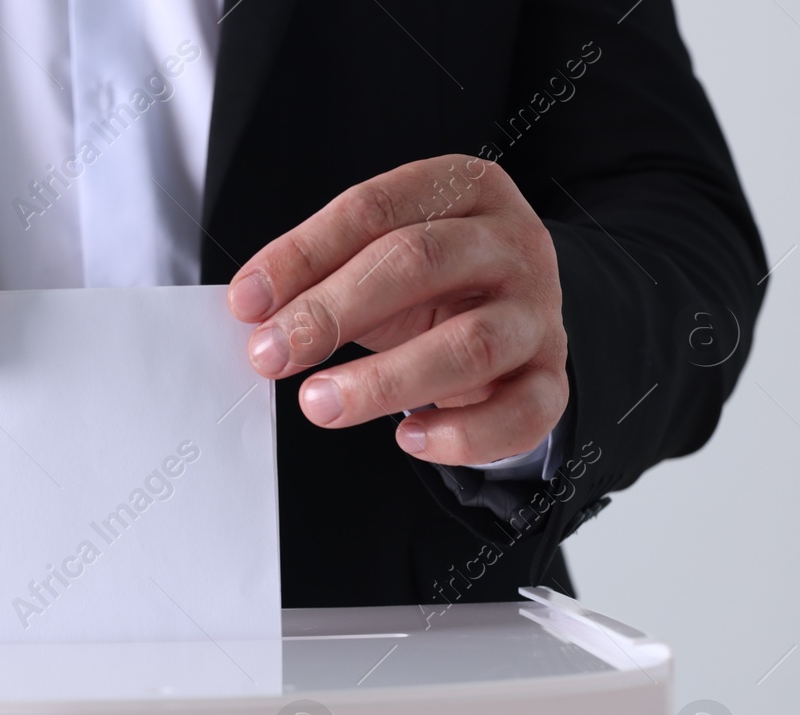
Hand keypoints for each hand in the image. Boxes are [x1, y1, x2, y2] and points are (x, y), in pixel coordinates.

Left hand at [227, 154, 567, 465]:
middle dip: (332, 311)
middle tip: (271, 354)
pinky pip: (520, 412)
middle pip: (419, 263)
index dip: (303, 255)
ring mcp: (538, 313)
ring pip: (470, 344)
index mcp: (464, 189)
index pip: (375, 209)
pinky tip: (411, 439)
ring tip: (320, 403)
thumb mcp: (376, 259)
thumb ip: (321, 273)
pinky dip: (463, 434)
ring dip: (385, 380)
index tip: (248, 303)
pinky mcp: (551, 378)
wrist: (515, 318)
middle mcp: (511, 243)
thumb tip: (252, 309)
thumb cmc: (433, 285)